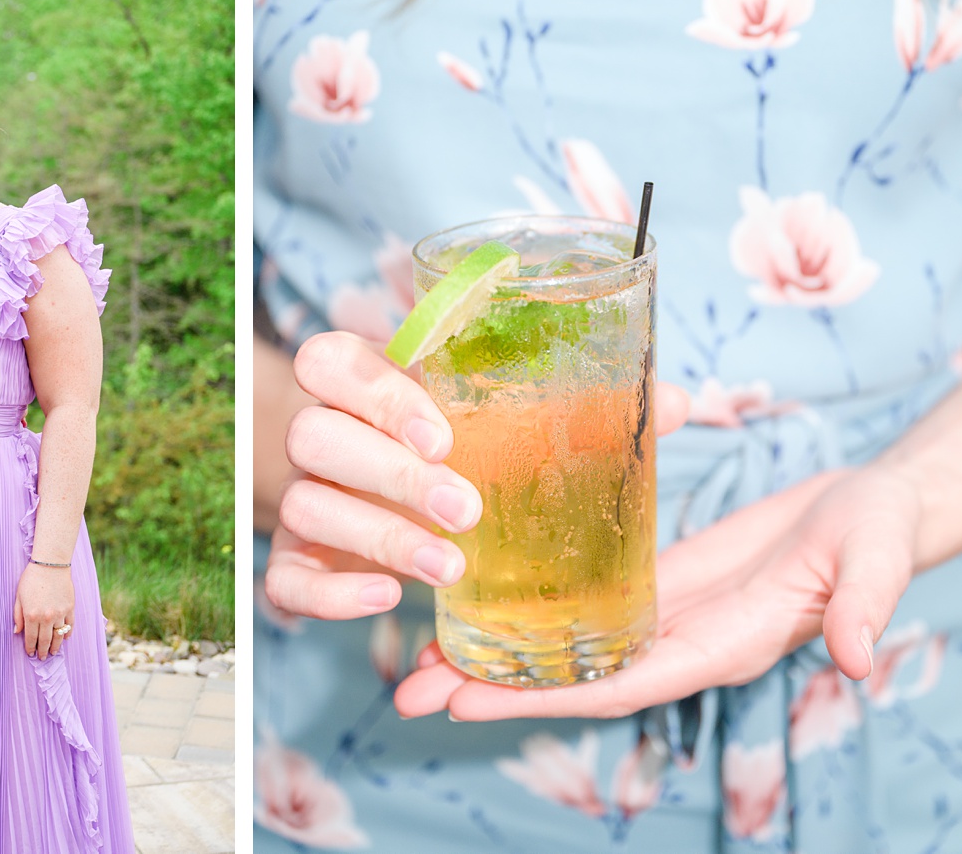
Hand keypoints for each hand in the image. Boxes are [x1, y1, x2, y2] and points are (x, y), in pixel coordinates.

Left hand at [16, 563, 76, 657]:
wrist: (50, 565)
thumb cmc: (31, 579)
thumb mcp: (18, 597)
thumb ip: (18, 616)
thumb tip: (17, 632)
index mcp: (31, 615)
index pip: (31, 638)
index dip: (30, 648)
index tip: (30, 653)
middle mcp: (46, 617)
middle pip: (45, 640)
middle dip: (43, 651)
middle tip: (42, 657)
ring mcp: (60, 613)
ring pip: (58, 636)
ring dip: (56, 646)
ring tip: (54, 652)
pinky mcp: (70, 608)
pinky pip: (70, 625)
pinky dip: (68, 633)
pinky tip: (65, 638)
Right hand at [265, 331, 689, 620]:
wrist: (392, 497)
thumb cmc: (464, 443)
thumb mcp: (509, 414)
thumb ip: (582, 403)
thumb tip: (673, 403)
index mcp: (364, 381)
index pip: (330, 360)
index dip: (374, 391)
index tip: (443, 430)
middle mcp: (324, 435)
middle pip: (315, 435)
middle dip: (391, 473)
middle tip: (466, 508)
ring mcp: (307, 501)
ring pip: (306, 507)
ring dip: (380, 537)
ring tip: (453, 566)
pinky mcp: (300, 565)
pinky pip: (288, 579)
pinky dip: (332, 594)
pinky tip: (388, 602)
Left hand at [393, 461, 922, 720]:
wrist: (883, 508)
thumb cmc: (881, 530)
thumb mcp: (876, 558)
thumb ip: (867, 605)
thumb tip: (861, 657)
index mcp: (726, 645)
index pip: (622, 683)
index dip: (547, 698)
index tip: (471, 702)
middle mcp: (686, 642)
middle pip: (577, 678)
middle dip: (496, 687)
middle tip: (408, 691)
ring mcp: (672, 616)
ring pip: (574, 647)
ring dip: (501, 655)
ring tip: (419, 658)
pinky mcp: (665, 581)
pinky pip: (590, 606)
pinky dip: (537, 612)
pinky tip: (487, 603)